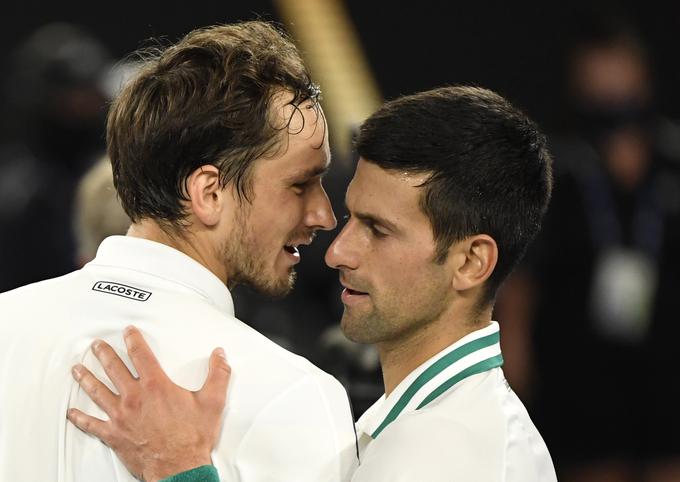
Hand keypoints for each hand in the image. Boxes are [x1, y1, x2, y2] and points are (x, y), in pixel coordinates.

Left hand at [67, 326, 229, 481]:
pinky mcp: (114, 435)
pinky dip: (80, 418)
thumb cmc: (192, 438)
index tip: (128, 332)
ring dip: (86, 378)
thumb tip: (219, 355)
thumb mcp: (213, 402)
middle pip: (114, 369)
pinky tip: (72, 413)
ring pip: (98, 392)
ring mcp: (121, 417)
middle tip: (97, 346)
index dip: (133, 340)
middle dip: (104, 354)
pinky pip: (92, 424)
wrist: (179, 468)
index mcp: (156, 386)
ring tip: (78, 369)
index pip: (141, 355)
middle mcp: (134, 398)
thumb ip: (218, 374)